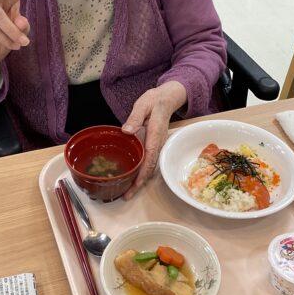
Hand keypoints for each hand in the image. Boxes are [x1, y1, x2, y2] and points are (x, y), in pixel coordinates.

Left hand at [122, 81, 186, 199]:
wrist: (166, 98)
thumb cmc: (154, 101)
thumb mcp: (143, 104)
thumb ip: (135, 117)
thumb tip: (127, 131)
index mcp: (155, 134)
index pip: (149, 158)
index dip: (142, 174)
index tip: (134, 186)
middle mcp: (158, 143)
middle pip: (150, 168)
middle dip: (139, 184)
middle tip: (126, 196)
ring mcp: (157, 145)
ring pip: (149, 167)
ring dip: (139, 180)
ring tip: (127, 191)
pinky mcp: (153, 145)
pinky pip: (148, 161)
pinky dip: (140, 172)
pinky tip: (131, 176)